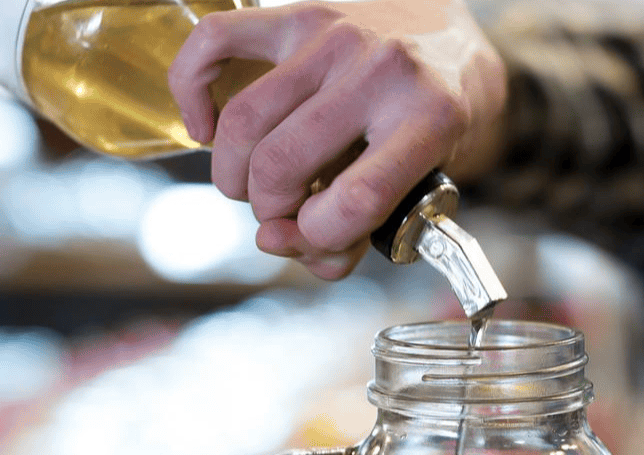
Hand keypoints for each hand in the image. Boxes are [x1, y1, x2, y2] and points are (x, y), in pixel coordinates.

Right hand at [169, 0, 506, 279]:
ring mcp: (335, 37)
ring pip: (244, 120)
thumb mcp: (421, 188)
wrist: (453, 44)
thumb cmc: (432, 128)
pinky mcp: (298, 16)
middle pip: (283, 163)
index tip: (312, 237)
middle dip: (269, 210)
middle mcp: (383, 71)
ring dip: (233, 175)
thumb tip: (275, 242)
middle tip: (281, 213)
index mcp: (429, 119)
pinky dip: (190, 90)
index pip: (356, 200)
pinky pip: (213, 42)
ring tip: (253, 186)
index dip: (317, 236)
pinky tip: (205, 127)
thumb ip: (355, 233)